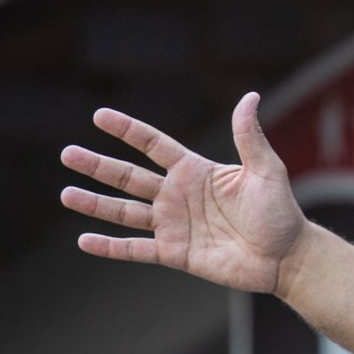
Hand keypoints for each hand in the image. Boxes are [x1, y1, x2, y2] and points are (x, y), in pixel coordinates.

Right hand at [60, 92, 308, 293]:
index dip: (128, 131)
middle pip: (129, 177)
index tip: (99, 116)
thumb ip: (250, 136)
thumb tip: (249, 96)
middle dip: (98, 166)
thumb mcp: (266, 170)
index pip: (154, 145)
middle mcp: (179, 195)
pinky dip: (110, 247)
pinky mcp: (175, 253)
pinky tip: (84, 240)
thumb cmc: (280, 212)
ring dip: (95, 204)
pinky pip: (136, 249)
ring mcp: (174, 225)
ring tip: (66, 194)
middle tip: (67, 153)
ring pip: (125, 212)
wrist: (286, 256)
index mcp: (196, 171)